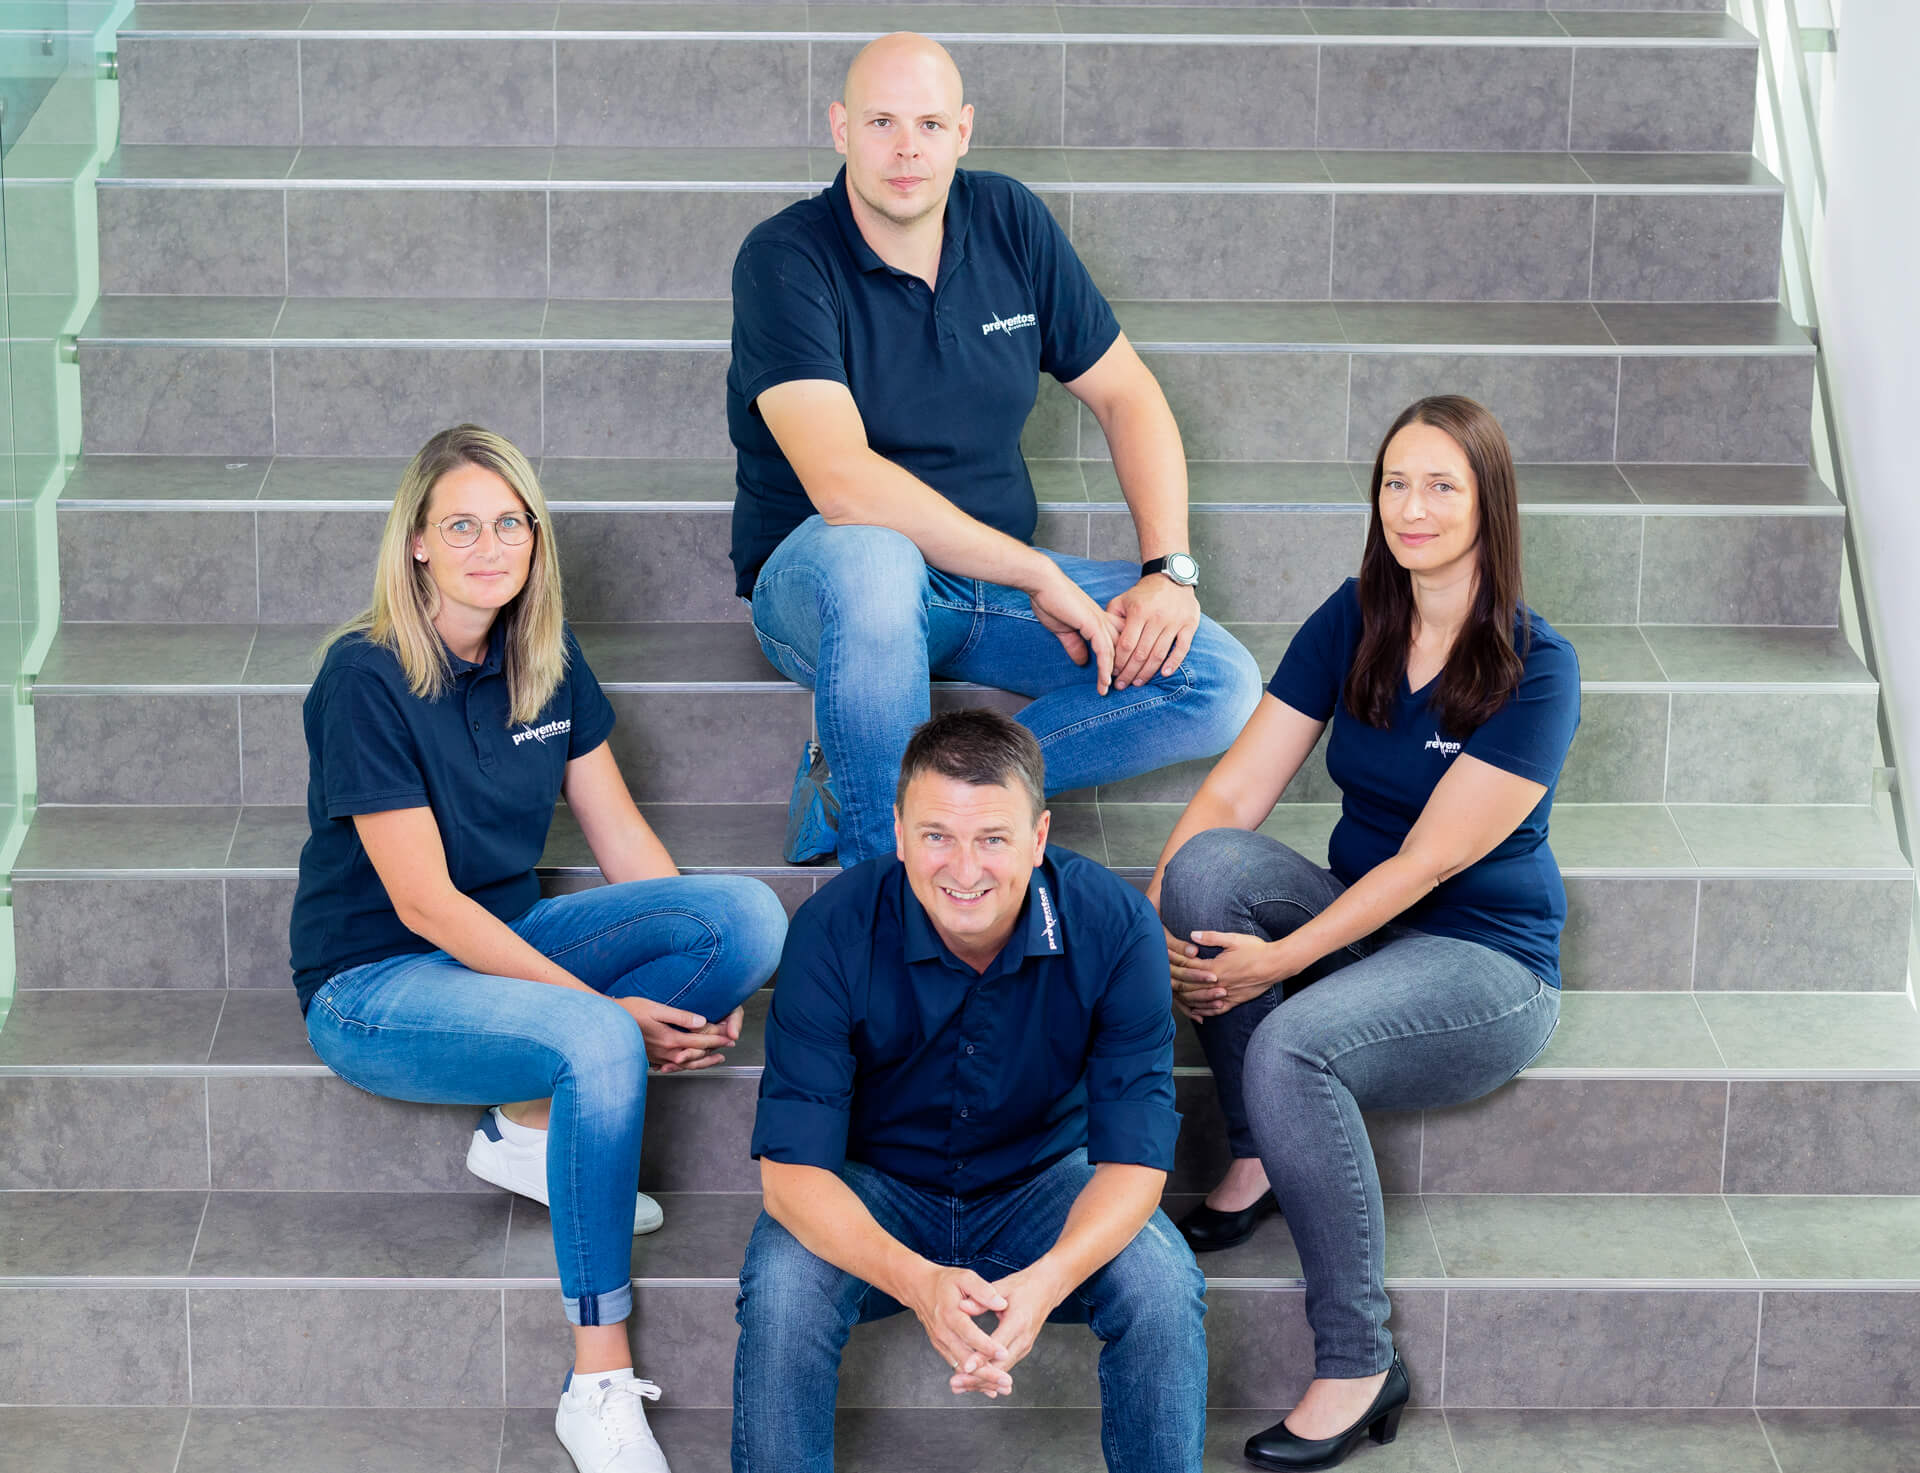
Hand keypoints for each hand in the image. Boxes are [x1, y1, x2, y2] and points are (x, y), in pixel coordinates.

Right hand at [615, 997, 736, 1071]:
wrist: (607, 1024)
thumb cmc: (630, 1011)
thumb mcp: (657, 1009)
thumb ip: (681, 1017)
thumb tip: (702, 1022)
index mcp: (671, 1039)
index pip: (701, 1041)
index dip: (718, 1038)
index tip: (731, 1036)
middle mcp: (666, 1052)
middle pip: (697, 1054)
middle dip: (715, 1049)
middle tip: (730, 1044)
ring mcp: (659, 1057)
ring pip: (687, 1063)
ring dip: (704, 1061)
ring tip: (717, 1058)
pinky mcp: (652, 1058)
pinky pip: (674, 1066)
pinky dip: (687, 1065)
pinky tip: (689, 1064)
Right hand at [903, 1265, 1011, 1393]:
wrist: (919, 1288)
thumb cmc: (945, 1282)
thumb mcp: (965, 1277)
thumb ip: (983, 1290)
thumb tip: (1000, 1302)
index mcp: (950, 1313)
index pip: (969, 1333)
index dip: (986, 1345)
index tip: (1003, 1352)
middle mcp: (943, 1332)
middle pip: (965, 1358)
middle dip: (987, 1372)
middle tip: (1006, 1381)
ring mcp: (941, 1342)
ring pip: (961, 1367)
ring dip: (981, 1380)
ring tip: (1002, 1387)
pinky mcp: (941, 1348)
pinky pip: (957, 1367)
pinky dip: (972, 1378)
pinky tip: (988, 1387)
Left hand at [948, 1264, 1066, 1397]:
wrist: (1046, 1289)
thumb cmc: (1024, 1286)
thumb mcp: (1002, 1287)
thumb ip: (982, 1299)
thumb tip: (961, 1306)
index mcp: (1018, 1322)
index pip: (998, 1346)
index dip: (981, 1358)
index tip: (966, 1367)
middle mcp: (1023, 1339)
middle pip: (1000, 1366)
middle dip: (976, 1378)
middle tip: (955, 1383)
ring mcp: (1024, 1347)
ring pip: (1001, 1372)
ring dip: (980, 1381)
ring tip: (958, 1386)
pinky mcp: (1021, 1350)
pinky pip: (1004, 1367)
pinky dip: (988, 1377)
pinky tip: (971, 1383)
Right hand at [1029, 568, 1119, 694]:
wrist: (1043, 584)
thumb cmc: (1050, 601)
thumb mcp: (1062, 629)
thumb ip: (1074, 645)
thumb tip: (1082, 661)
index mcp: (1097, 619)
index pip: (1114, 641)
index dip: (1115, 660)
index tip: (1112, 678)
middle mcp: (1103, 620)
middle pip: (1120, 648)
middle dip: (1119, 669)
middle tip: (1117, 688)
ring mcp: (1100, 622)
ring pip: (1114, 652)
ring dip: (1112, 674)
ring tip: (1108, 690)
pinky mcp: (1093, 624)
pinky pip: (1104, 651)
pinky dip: (1105, 668)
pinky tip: (1104, 682)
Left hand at [1105, 575, 1200, 689]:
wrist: (1172, 577)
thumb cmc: (1144, 593)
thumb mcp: (1124, 599)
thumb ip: (1111, 617)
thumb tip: (1102, 639)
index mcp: (1139, 612)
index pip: (1127, 644)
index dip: (1119, 661)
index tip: (1112, 672)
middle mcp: (1157, 618)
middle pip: (1141, 653)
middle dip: (1129, 672)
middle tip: (1122, 685)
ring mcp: (1174, 622)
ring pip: (1159, 654)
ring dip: (1147, 672)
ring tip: (1137, 683)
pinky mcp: (1189, 625)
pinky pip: (1182, 648)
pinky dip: (1173, 663)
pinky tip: (1164, 674)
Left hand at [1168, 929, 1288, 1018]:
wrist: (1276, 964)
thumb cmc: (1256, 949)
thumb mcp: (1234, 939)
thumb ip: (1212, 937)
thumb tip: (1192, 935)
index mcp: (1215, 967)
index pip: (1188, 967)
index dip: (1175, 963)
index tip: (1164, 958)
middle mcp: (1218, 983)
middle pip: (1190, 985)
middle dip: (1174, 981)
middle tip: (1161, 978)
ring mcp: (1226, 994)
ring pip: (1200, 1000)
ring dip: (1185, 997)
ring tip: (1172, 994)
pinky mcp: (1235, 1001)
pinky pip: (1216, 1010)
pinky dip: (1204, 1011)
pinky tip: (1196, 1012)